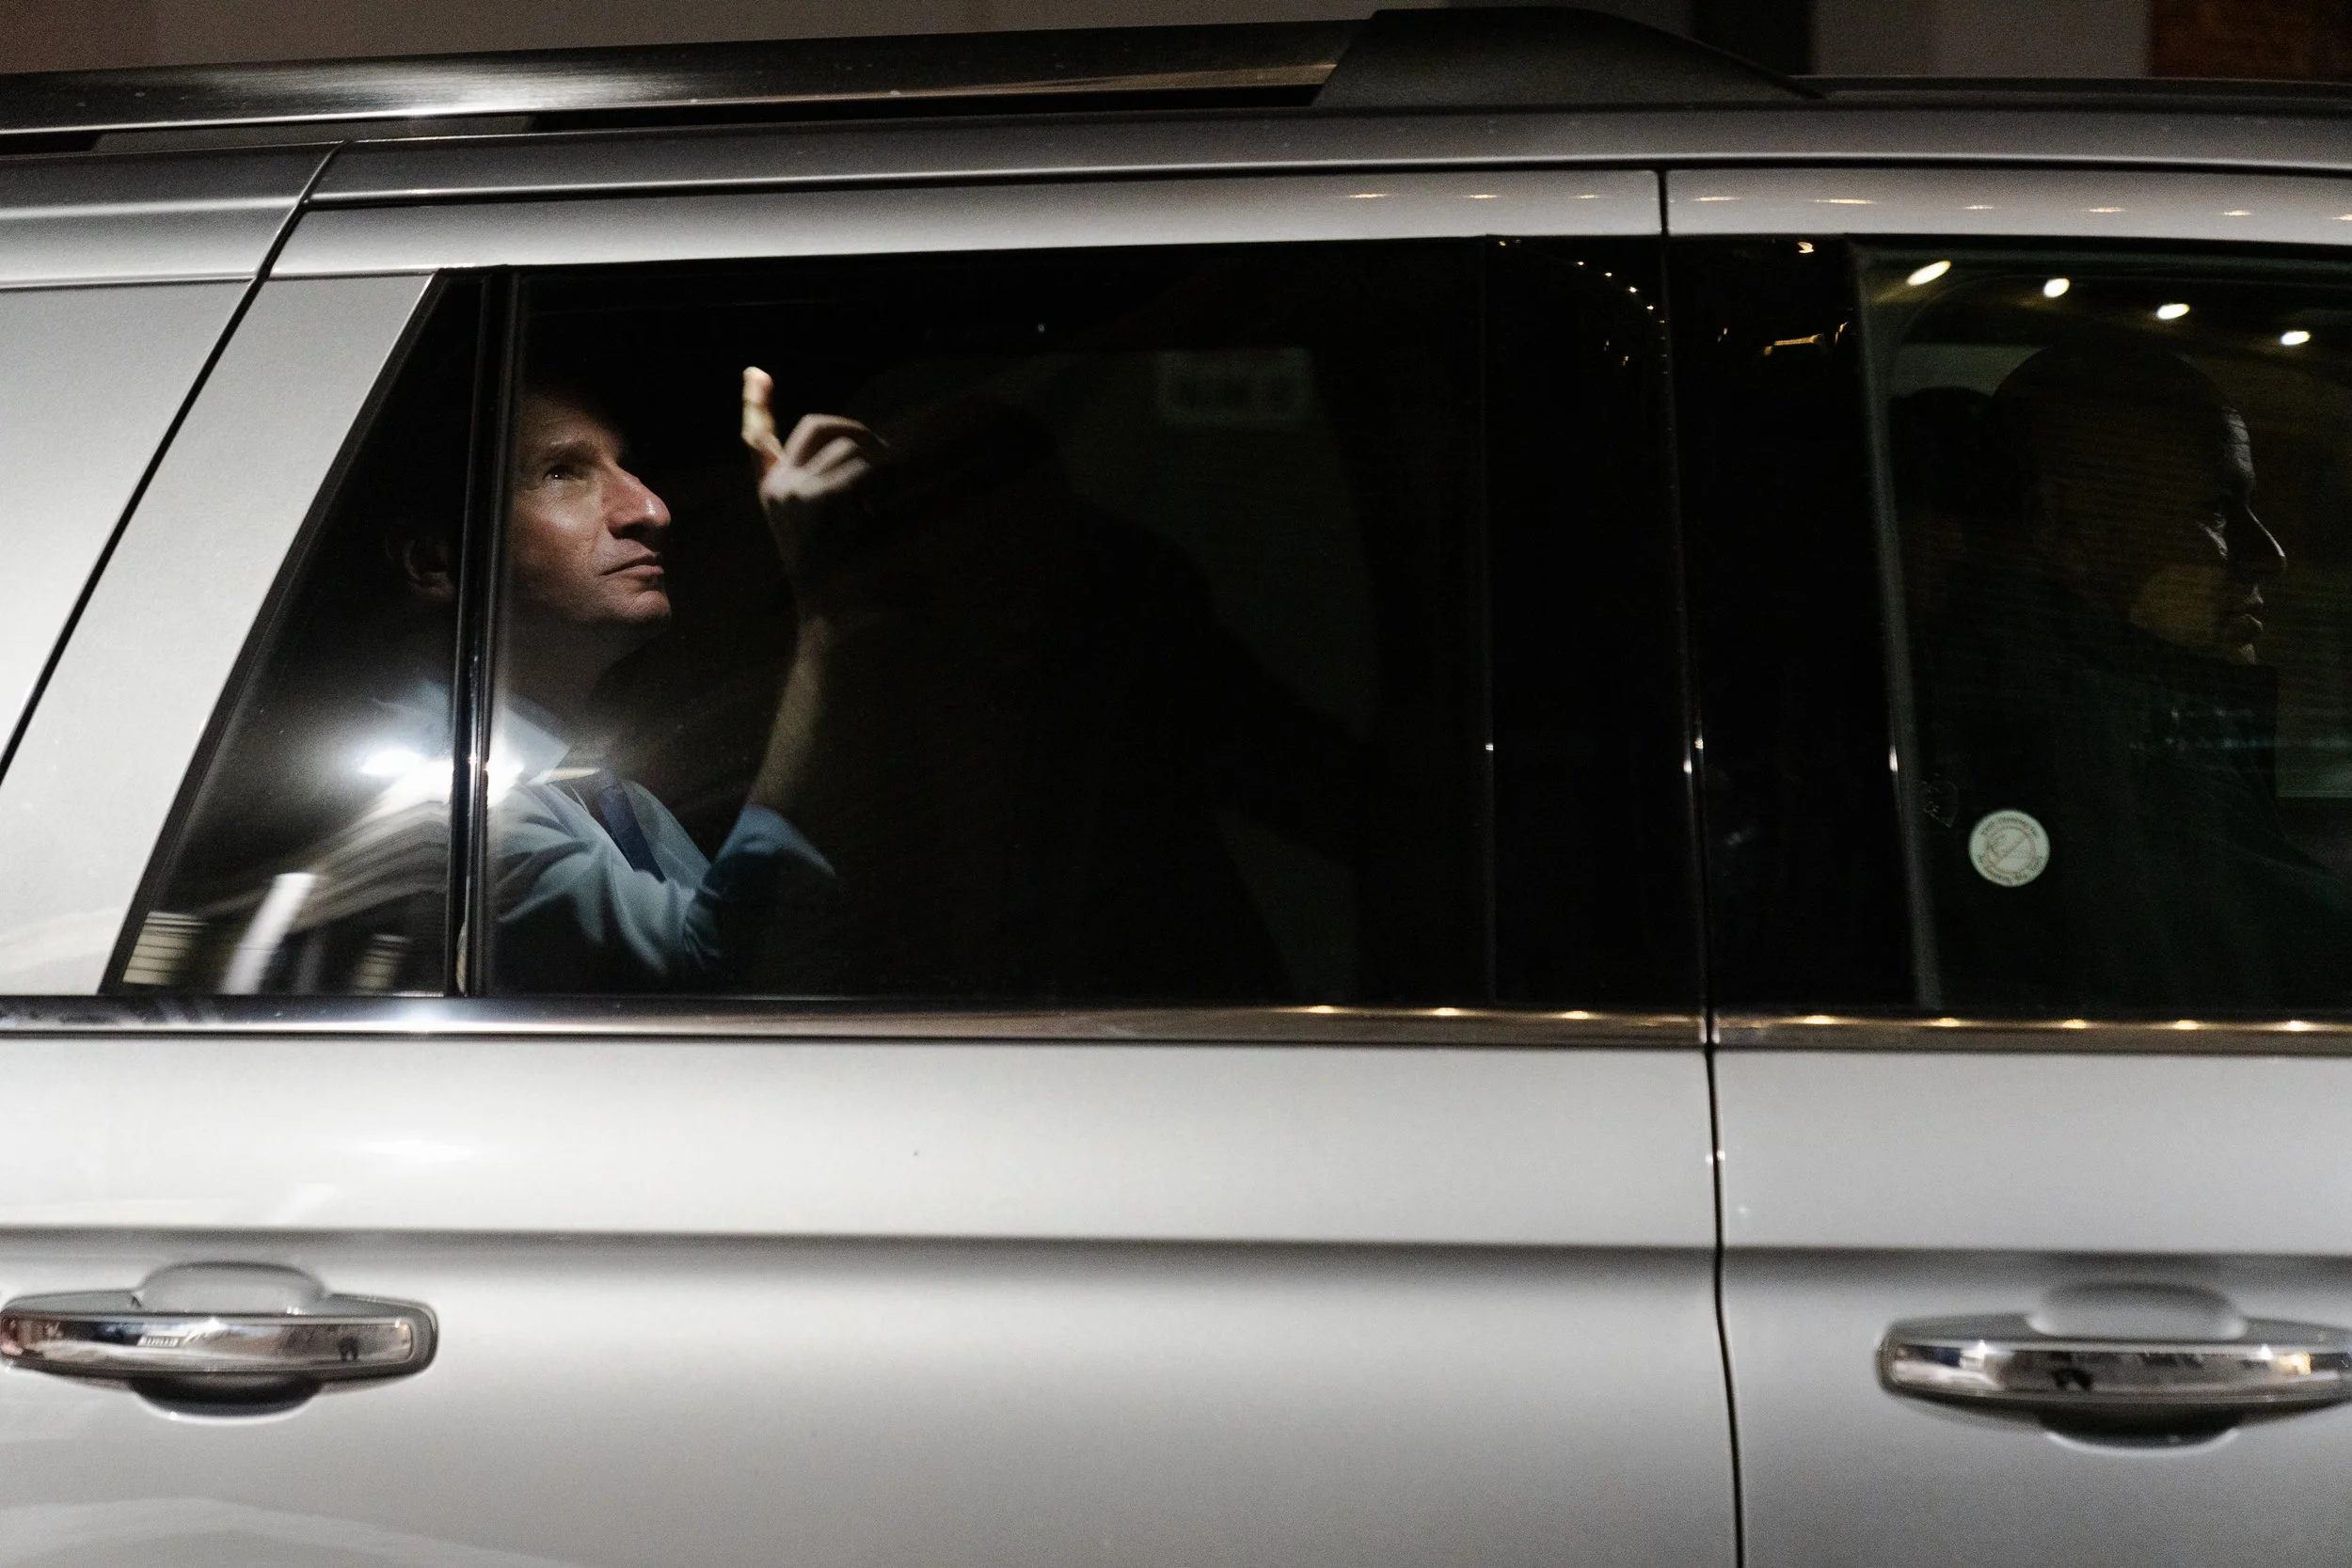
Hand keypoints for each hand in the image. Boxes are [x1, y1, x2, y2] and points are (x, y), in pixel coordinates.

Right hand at [741, 366, 885, 596]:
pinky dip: (882, 484)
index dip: (755, 402)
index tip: (756, 372)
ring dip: (881, 466)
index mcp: (775, 491)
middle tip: (887, 458)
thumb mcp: (830, 530)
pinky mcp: (812, 500)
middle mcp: (776, 488)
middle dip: (861, 432)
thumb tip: (864, 456)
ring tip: (884, 504)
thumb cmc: (842, 581)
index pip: (757, 437)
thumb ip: (830, 492)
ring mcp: (791, 492)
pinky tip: (879, 516)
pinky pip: (860, 468)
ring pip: (850, 446)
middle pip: (821, 424)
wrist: (836, 619)